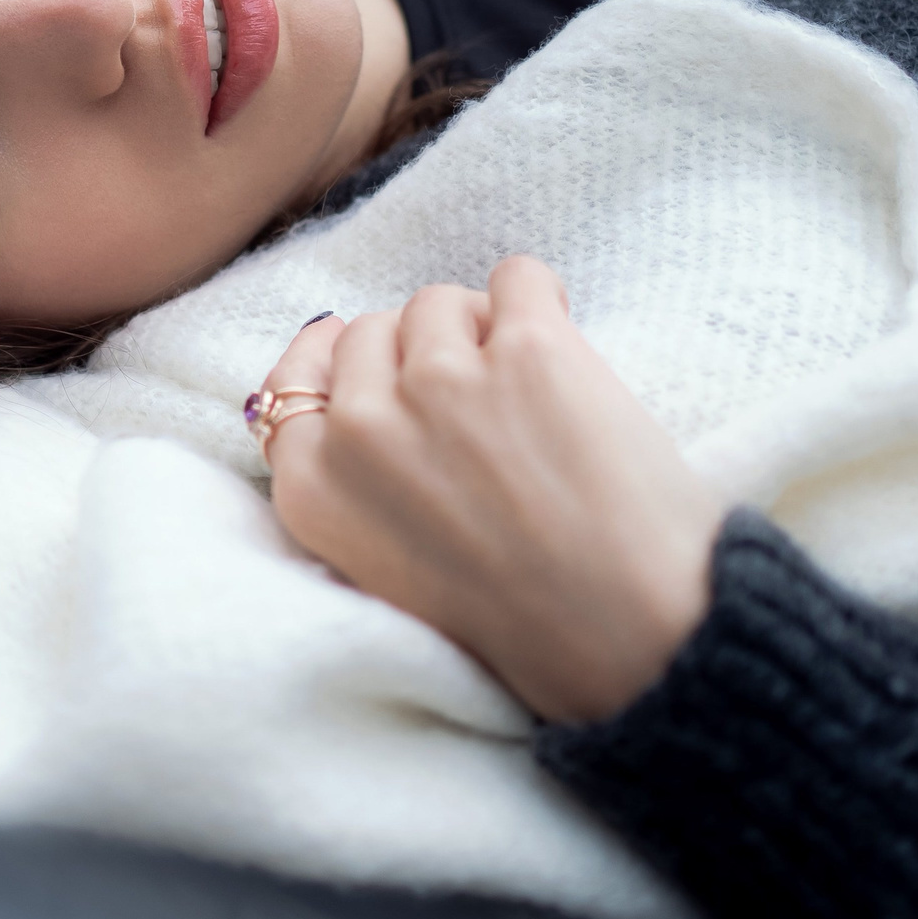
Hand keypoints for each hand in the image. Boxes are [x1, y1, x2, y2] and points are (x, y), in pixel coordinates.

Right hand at [261, 257, 725, 723]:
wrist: (626, 642)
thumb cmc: (515, 620)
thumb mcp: (383, 562)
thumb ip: (351, 474)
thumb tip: (338, 355)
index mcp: (315, 488)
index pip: (291, 384)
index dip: (337, 365)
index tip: (378, 367)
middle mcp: (361, 428)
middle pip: (370, 332)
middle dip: (418, 356)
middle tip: (478, 408)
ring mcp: (441, 382)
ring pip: (439, 302)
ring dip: (479, 329)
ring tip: (527, 389)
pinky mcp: (528, 350)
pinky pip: (517, 276)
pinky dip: (537, 297)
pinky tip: (559, 340)